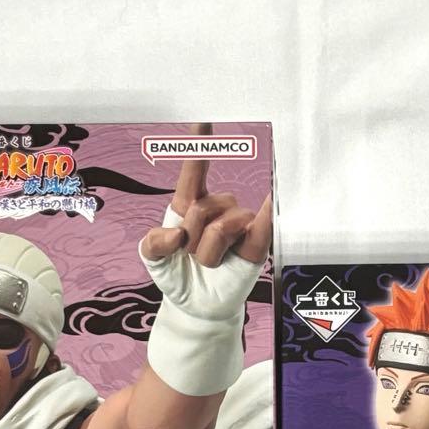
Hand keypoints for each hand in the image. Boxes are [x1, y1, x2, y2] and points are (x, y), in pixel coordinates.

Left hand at [140, 123, 270, 271]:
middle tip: (193, 259)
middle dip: (191, 240)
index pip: (194, 171)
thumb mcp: (153, 259)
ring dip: (208, 254)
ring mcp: (239, 224)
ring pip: (222, 227)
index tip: (203, 120)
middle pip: (202, 209)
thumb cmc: (178, 276)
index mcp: (190, 205)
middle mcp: (217, 209)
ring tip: (210, 265)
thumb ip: (153, 242)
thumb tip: (178, 234)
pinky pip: (262, 224)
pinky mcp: (256, 243)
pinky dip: (269, 211)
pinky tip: (275, 197)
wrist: (196, 307)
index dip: (198, 146)